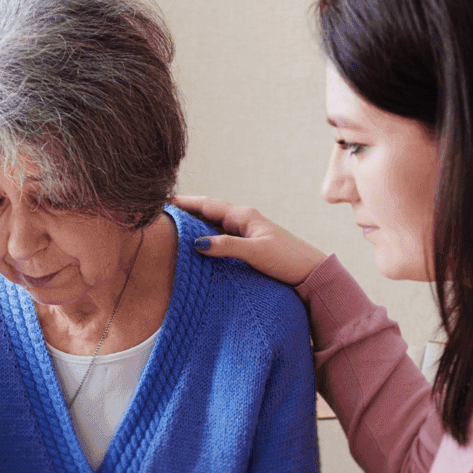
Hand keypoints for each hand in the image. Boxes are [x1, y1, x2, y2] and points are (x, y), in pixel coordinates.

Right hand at [173, 195, 326, 285]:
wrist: (311, 272)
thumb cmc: (288, 260)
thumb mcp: (256, 253)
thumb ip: (227, 246)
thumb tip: (197, 243)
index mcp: (244, 216)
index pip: (207, 204)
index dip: (185, 202)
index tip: (163, 200)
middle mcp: (243, 220)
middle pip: (207, 211)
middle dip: (185, 210)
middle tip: (161, 211)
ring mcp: (246, 232)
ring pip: (213, 224)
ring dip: (194, 223)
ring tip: (172, 225)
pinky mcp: (249, 245)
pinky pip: (221, 236)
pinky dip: (206, 236)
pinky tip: (197, 243)